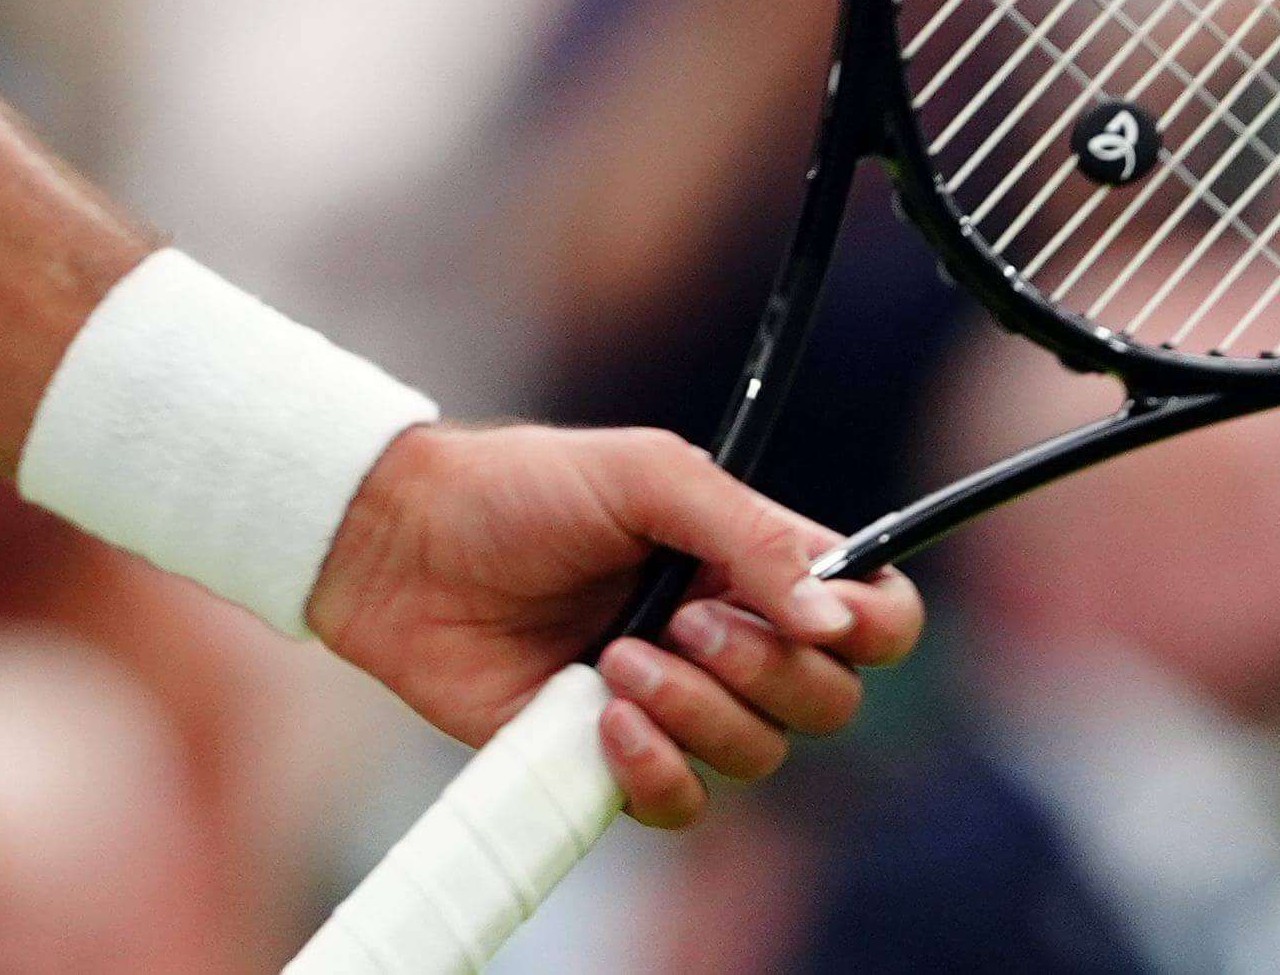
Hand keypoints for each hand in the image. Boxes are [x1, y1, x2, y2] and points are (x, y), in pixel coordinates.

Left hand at [305, 421, 917, 829]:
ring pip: (760, 755)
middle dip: (767, 668)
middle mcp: (729, 638)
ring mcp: (675, 704)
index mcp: (751, 561)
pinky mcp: (613, 759)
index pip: (872, 616)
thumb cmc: (519, 490)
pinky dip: (656, 768)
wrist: (404, 546)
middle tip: (684, 617)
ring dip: (697, 709)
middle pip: (829, 700)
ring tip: (617, 655)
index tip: (826, 619)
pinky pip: (684, 803)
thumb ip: (751, 536)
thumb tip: (833, 620)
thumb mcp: (647, 476)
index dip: (875, 628)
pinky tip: (599, 717)